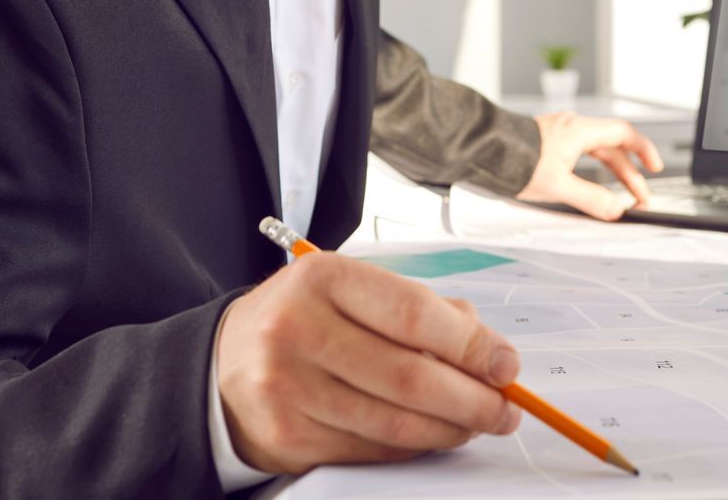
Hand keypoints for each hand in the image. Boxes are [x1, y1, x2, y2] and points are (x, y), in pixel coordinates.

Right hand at [215, 251, 522, 474]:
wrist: (222, 362)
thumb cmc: (303, 319)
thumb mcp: (349, 290)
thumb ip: (417, 309)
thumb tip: (486, 348)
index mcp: (322, 278)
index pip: (413, 314)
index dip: (471, 345)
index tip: (505, 364)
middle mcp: (299, 330)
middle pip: (410, 376)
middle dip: (472, 398)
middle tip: (505, 407)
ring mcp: (289, 387)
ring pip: (395, 423)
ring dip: (450, 429)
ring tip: (477, 423)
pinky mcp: (289, 436)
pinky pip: (372, 450)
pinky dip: (413, 447)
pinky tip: (431, 433)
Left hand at [515, 112, 664, 219]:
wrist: (483, 148)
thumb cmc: (513, 161)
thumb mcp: (557, 187)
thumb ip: (591, 199)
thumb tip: (616, 210)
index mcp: (579, 130)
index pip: (624, 133)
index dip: (644, 150)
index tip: (655, 168)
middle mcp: (572, 125)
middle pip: (612, 145)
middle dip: (629, 172)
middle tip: (639, 197)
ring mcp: (560, 129)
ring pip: (597, 148)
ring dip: (612, 170)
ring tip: (621, 194)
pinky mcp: (549, 137)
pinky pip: (582, 149)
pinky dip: (595, 165)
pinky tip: (594, 180)